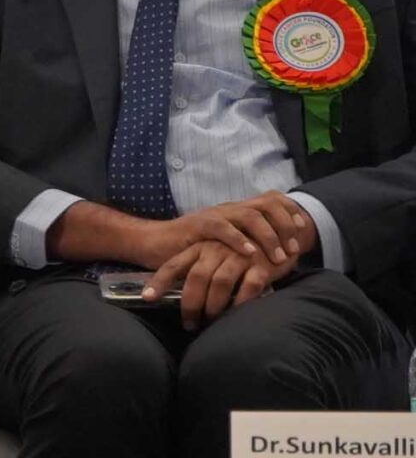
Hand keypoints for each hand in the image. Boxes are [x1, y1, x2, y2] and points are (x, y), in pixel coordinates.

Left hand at [146, 237, 292, 328]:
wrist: (277, 234)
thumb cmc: (238, 251)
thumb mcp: (213, 254)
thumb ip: (196, 269)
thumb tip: (179, 296)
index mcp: (199, 248)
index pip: (173, 265)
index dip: (159, 282)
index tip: (147, 298)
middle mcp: (216, 250)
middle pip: (197, 278)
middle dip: (190, 304)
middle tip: (189, 324)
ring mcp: (239, 256)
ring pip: (220, 283)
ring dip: (214, 306)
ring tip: (211, 322)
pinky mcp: (262, 265)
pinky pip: (250, 286)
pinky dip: (242, 301)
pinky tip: (237, 313)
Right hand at [152, 192, 315, 270]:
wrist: (154, 242)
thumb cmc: (192, 248)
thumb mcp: (226, 244)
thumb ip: (247, 244)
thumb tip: (278, 258)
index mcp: (238, 211)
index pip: (272, 199)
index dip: (291, 211)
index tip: (302, 231)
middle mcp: (229, 208)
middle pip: (267, 204)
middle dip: (285, 225)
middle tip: (292, 249)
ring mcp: (214, 215)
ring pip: (250, 215)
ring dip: (268, 236)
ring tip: (277, 256)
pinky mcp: (198, 226)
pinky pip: (222, 228)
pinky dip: (239, 240)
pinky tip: (250, 253)